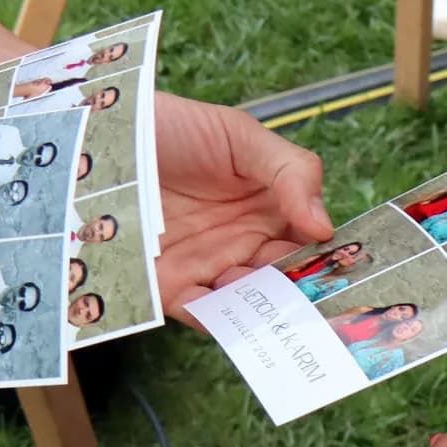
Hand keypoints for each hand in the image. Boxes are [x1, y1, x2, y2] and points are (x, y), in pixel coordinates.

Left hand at [154, 92, 329, 321]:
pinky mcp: (167, 284)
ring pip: (243, 302)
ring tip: (261, 301)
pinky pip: (198, 311)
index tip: (340, 272)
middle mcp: (241, 244)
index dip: (323, 261)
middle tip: (304, 298)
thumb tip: (324, 227)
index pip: (306, 247)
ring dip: (255, 307)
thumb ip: (291, 173)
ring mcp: (205, 266)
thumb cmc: (177, 127)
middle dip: (293, 294)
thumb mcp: (241, 136)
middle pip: (279, 282)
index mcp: (268, 211)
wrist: (106, 131)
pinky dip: (214, 319)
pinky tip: (224, 312)